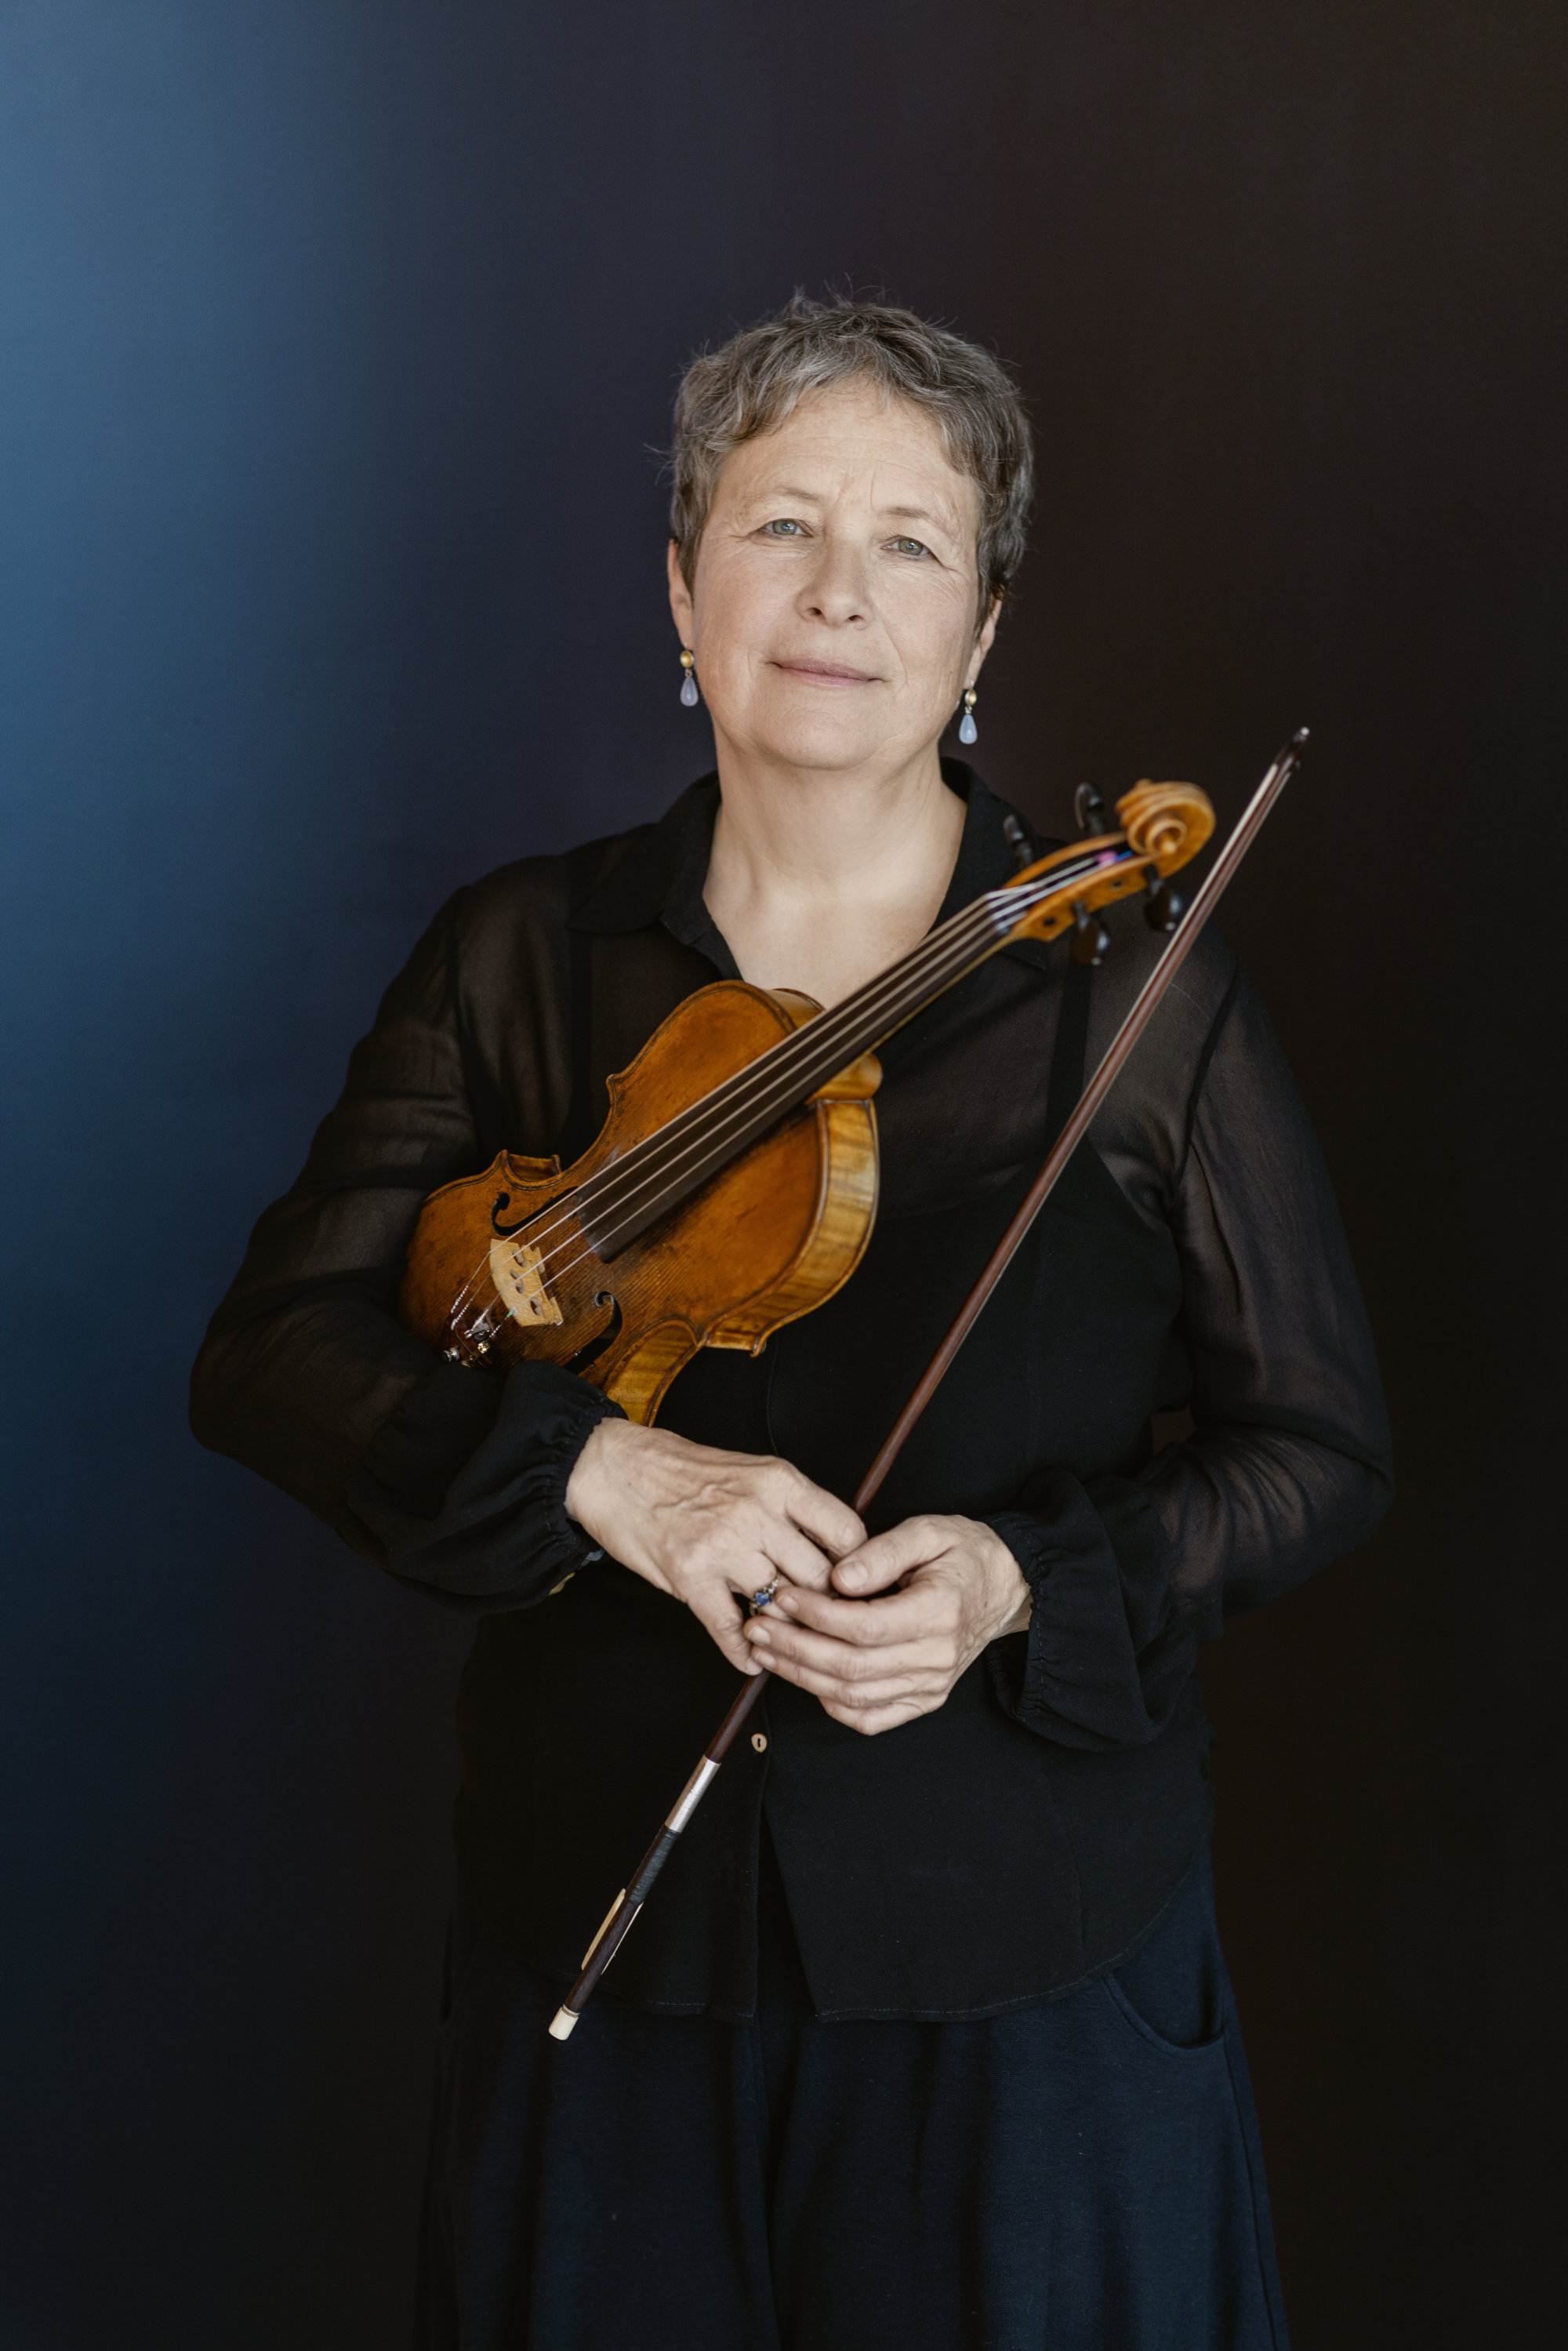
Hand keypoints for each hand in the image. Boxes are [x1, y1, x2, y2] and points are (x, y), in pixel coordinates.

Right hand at [564, 1418, 864, 1674]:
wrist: (616, 1469)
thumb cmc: (684, 1471)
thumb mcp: (753, 1471)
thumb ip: (793, 1508)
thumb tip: (835, 1552)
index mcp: (780, 1481)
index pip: (847, 1533)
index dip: (857, 1568)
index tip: (855, 1588)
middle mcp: (757, 1512)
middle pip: (820, 1577)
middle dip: (827, 1607)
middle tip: (832, 1627)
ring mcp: (723, 1545)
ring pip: (780, 1606)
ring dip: (787, 1631)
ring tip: (793, 1644)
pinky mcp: (690, 1576)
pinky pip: (732, 1628)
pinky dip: (745, 1652)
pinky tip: (753, 1660)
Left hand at [742, 1512, 1030, 1733]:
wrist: (1006, 1586)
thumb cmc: (964, 1552)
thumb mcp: (928, 1531)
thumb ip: (883, 1551)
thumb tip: (837, 1578)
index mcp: (940, 1613)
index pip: (864, 1626)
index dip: (816, 1615)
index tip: (783, 1596)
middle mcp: (936, 1657)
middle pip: (851, 1667)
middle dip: (795, 1648)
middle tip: (757, 1627)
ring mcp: (931, 1685)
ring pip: (854, 1695)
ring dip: (802, 1676)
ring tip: (765, 1650)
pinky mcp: (925, 1699)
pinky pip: (870, 1717)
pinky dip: (832, 1703)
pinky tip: (805, 1677)